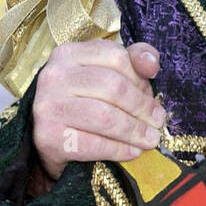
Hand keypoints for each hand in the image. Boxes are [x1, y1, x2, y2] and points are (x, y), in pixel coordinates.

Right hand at [31, 40, 166, 181]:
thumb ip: (133, 60)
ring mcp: (47, 107)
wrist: (52, 139)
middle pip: (113, 87)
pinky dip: (118, 150)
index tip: (152, 95)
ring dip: (134, 131)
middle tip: (158, 122)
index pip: (116, 58)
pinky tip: (132, 152)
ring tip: (150, 139)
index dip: (141, 78)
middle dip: (143, 107)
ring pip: (105, 117)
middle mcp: (54, 76)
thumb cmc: (86, 101)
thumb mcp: (107, 73)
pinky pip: (92, 144)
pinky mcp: (47, 137)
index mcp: (69, 54)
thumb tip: (152, 64)